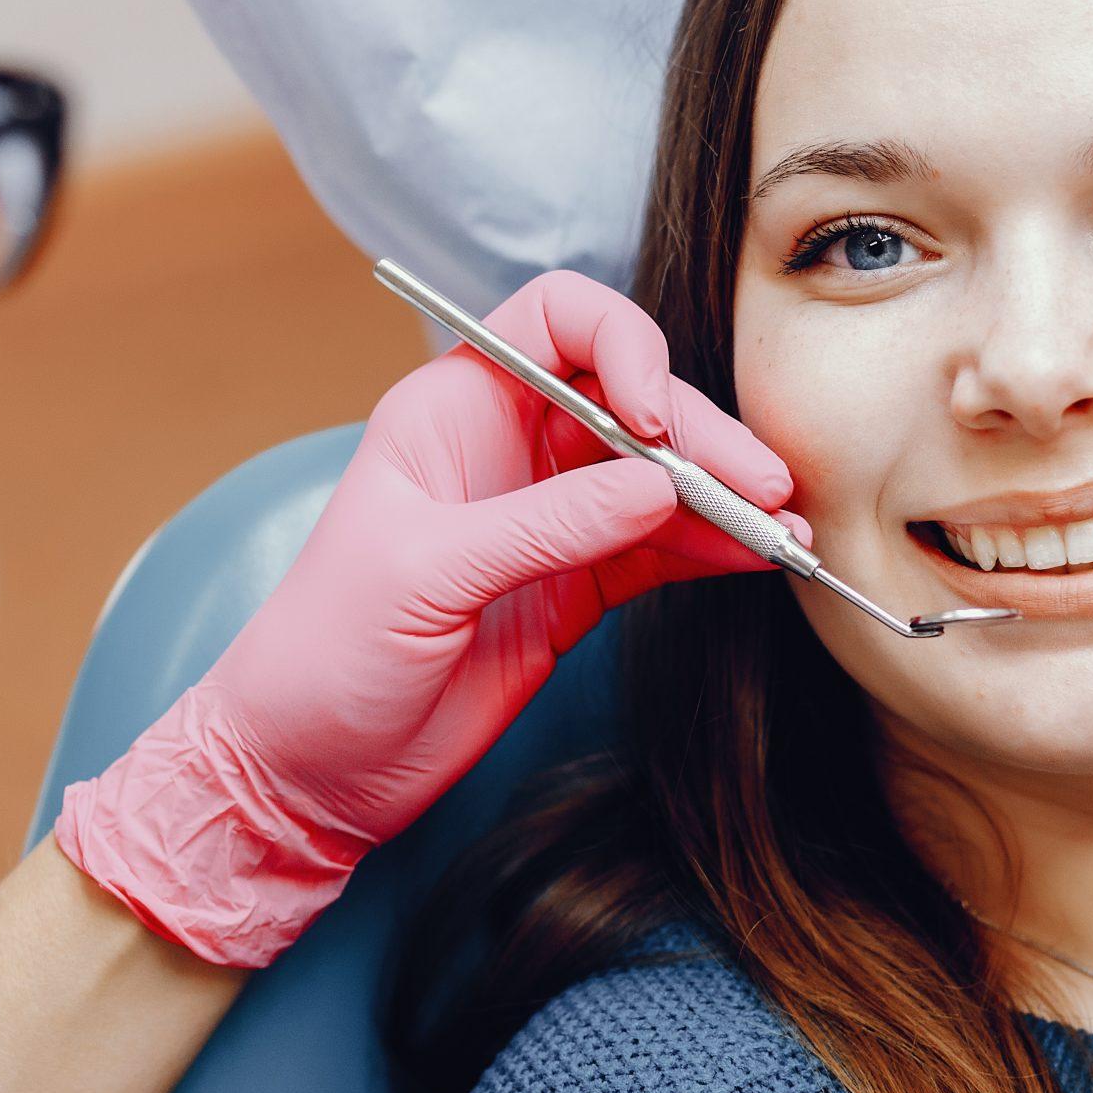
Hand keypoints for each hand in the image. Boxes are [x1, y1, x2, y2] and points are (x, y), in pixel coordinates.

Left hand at [56, 270, 797, 965]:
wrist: (308, 769)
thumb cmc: (322, 654)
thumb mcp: (424, 575)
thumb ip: (543, 526)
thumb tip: (654, 486)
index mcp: (452, 409)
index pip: (556, 323)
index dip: (621, 345)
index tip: (654, 416)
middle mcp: (507, 448)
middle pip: (629, 404)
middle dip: (701, 438)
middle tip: (761, 488)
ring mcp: (547, 519)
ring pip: (657, 479)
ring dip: (722, 498)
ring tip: (784, 531)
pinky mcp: (575, 588)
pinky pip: (659, 548)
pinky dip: (709, 551)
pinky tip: (754, 559)